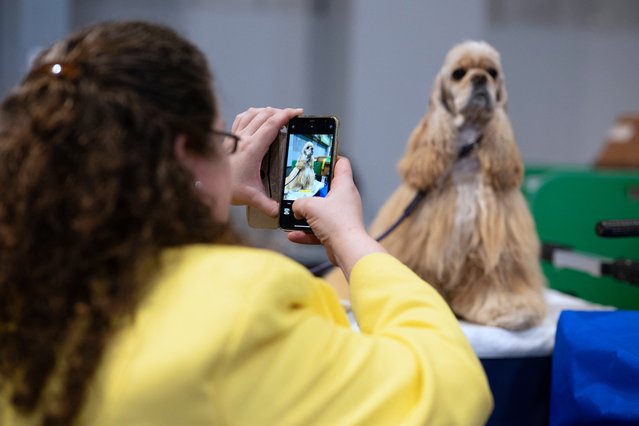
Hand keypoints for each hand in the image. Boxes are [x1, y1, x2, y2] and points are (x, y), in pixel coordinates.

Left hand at [230, 107, 302, 216]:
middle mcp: (243, 139)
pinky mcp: (229, 139)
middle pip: (264, 115)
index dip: (286, 115)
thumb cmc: (226, 188)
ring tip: (277, 115)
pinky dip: (252, 114)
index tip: (297, 113)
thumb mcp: (251, 197)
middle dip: (280, 112)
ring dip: (266, 111)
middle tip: (291, 116)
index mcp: (252, 149)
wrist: (205, 185)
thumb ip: (268, 205)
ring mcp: (235, 137)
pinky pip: (241, 118)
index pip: (272, 124)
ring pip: (252, 113)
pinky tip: (256, 117)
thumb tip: (280, 212)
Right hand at [288, 158, 385, 278]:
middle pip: (328, 187)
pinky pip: (319, 229)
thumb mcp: (310, 206)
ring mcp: (342, 216)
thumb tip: (295, 208)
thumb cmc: (337, 224)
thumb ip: (298, 203)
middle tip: (299, 188)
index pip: (341, 163)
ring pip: (322, 210)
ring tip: (294, 214)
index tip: (317, 159)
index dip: (330, 158)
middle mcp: (346, 199)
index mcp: (344, 186)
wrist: (347, 250)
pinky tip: (293, 235)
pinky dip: (307, 232)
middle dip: (312, 189)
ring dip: (307, 213)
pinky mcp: (338, 231)